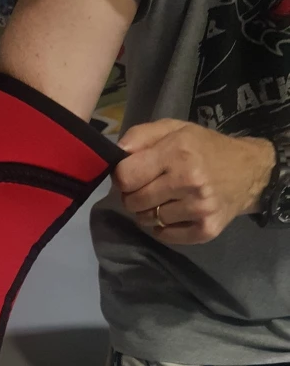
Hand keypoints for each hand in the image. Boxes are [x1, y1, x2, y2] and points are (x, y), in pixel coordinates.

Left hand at [114, 120, 275, 245]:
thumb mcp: (174, 129)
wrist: (249, 173)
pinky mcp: (205, 230)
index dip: (122, 177)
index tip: (131, 175)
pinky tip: (176, 213)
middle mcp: (189, 180)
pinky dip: (164, 228)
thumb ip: (140, 136)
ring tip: (166, 199)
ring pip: (148, 220)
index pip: (126, 177)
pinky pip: (165, 236)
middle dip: (134, 195)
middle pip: (133, 201)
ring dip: (150, 212)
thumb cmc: (206, 148)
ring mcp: (199, 208)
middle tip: (149, 187)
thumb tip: (115, 154)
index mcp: (178, 151)